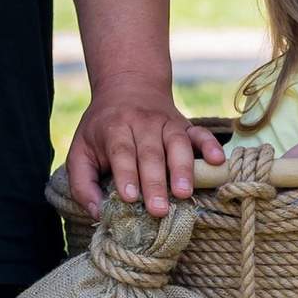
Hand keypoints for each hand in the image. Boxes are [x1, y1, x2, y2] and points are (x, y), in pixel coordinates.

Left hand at [67, 85, 222, 216]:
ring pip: (177, 144)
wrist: (127, 85)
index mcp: (114, 128)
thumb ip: (82, 183)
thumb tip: (98, 212)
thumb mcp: (80, 150)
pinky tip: (217, 160)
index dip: (126, 174)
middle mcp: (142, 123)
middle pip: (150, 153)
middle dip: (155, 182)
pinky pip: (200, 133)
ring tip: (184, 193)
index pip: (122, 152)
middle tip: (159, 209)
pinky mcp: (185, 124)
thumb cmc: (101, 128)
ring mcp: (166, 122)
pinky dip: (210, 145)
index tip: (130, 198)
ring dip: (182, 168)